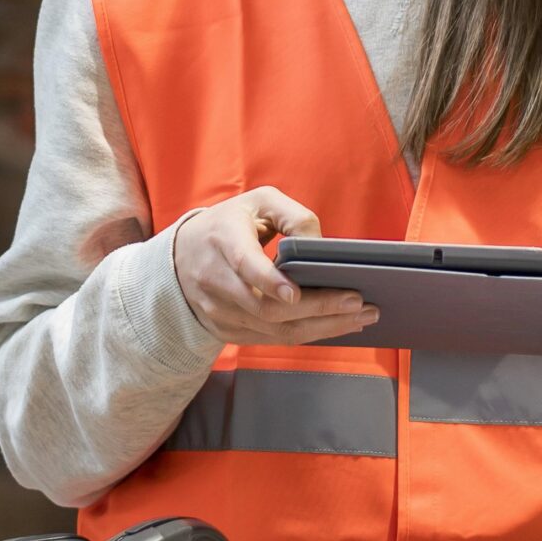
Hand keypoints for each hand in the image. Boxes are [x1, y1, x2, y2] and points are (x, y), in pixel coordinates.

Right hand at [171, 187, 381, 347]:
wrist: (182, 255)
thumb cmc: (230, 223)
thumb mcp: (258, 201)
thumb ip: (293, 215)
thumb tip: (321, 246)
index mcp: (223, 240)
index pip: (244, 265)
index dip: (269, 282)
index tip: (296, 293)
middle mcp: (216, 280)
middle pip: (267, 307)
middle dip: (318, 308)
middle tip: (359, 303)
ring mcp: (219, 311)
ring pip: (273, 329)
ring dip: (321, 327)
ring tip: (360, 317)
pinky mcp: (226, 331)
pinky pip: (271, 339)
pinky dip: (307, 335)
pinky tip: (336, 326)